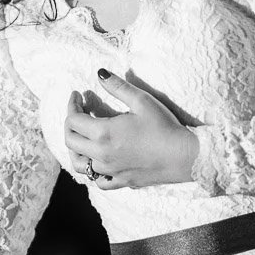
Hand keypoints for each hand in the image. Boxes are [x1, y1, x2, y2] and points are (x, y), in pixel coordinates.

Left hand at [64, 70, 199, 189]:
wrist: (185, 156)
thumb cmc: (165, 126)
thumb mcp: (142, 101)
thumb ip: (118, 86)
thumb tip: (100, 73)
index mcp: (104, 133)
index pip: (74, 120)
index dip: (72, 105)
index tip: (77, 96)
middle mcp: (102, 155)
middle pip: (70, 141)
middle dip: (69, 124)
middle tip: (78, 113)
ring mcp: (110, 171)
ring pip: (79, 164)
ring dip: (76, 150)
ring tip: (82, 138)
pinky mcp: (122, 181)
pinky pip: (99, 181)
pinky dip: (93, 172)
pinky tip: (98, 162)